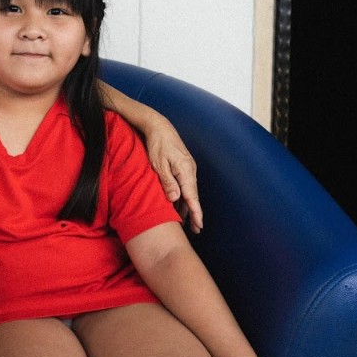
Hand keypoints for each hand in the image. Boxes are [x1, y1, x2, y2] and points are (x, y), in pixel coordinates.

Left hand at [142, 119, 202, 233]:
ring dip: (188, 206)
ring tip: (186, 222)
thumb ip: (168, 181)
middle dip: (194, 213)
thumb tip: (176, 198)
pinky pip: (185, 185)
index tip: (199, 224)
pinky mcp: (183, 166)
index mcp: (185, 170)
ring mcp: (188, 168)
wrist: (159, 127)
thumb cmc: (157, 144)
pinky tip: (178, 204)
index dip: (195, 212)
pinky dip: (183, 196)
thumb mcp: (159, 164)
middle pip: (193, 196)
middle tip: (195, 230)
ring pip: (189, 191)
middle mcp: (190, 170)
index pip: (192, 196)